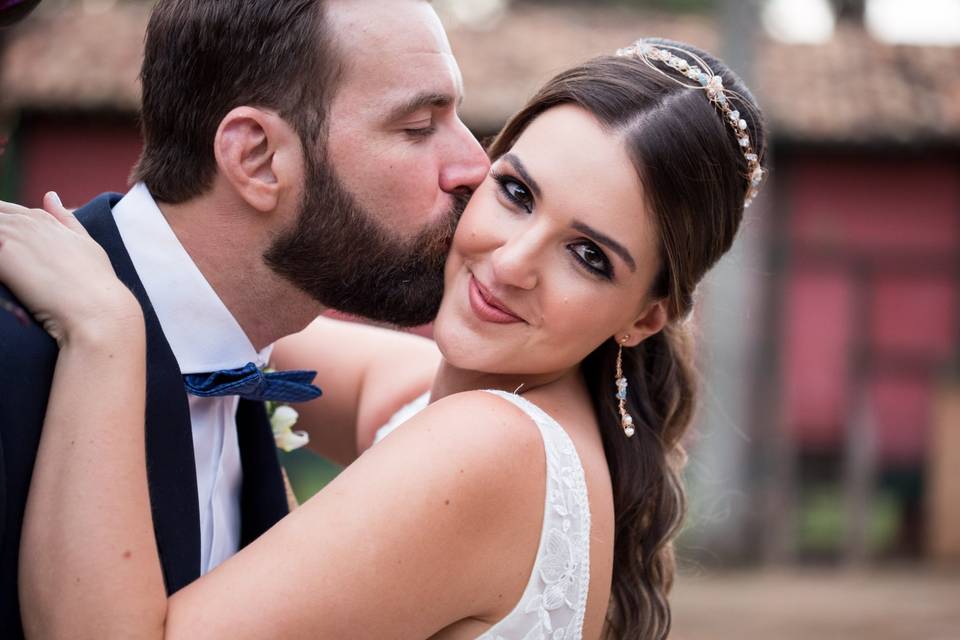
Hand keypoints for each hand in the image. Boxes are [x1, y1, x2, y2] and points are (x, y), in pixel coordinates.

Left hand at [0, 192, 141, 345]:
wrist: (96, 308)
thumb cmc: (96, 282)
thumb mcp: (86, 244)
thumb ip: (65, 220)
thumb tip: (50, 196)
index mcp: (42, 218)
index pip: (3, 213)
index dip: (2, 233)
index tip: (11, 253)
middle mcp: (25, 221)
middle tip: (11, 262)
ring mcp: (11, 236)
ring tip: (10, 271)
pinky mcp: (2, 256)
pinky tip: (4, 279)